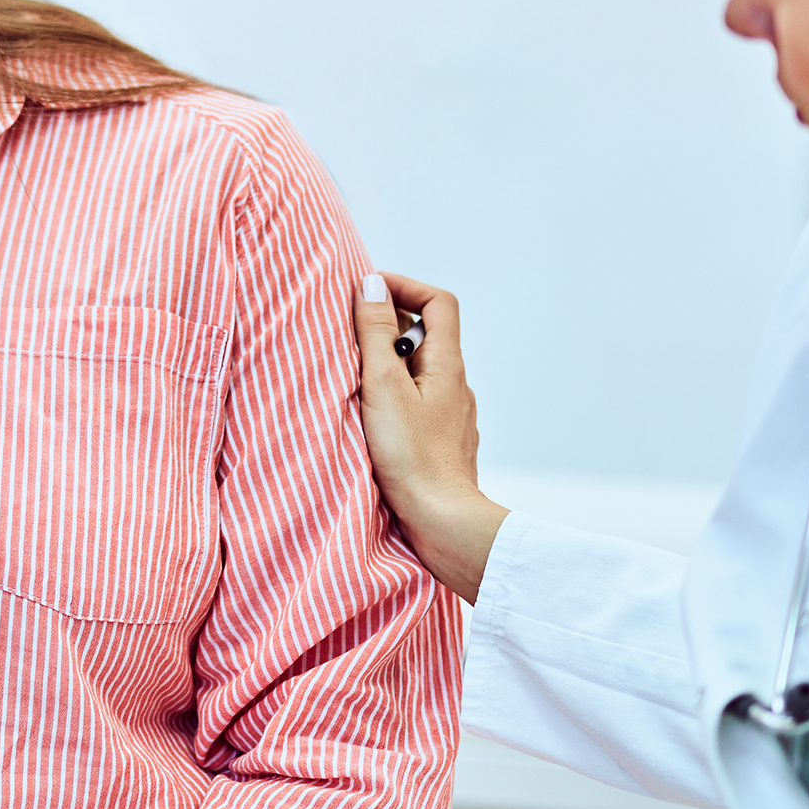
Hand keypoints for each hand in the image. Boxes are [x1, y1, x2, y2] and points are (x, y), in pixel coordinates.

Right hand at [353, 272, 506, 602]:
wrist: (443, 523)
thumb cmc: (413, 460)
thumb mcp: (383, 387)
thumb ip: (375, 335)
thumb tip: (372, 285)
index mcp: (447, 365)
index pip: (439, 302)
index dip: (406, 287)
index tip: (369, 293)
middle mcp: (456, 387)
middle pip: (428, 336)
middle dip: (389, 328)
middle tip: (351, 339)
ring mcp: (452, 418)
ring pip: (421, 375)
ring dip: (389, 368)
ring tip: (355, 383)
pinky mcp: (442, 446)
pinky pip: (420, 407)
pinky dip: (396, 401)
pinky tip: (373, 422)